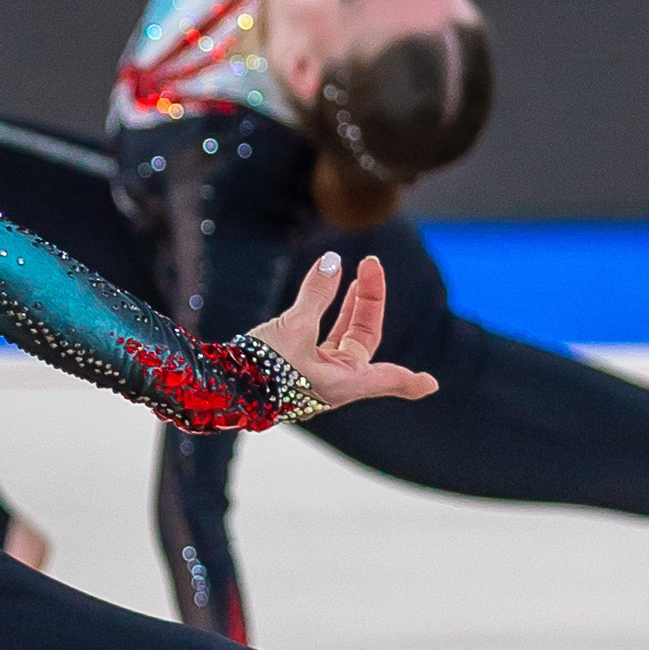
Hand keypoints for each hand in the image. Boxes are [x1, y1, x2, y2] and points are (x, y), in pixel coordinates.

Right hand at [247, 251, 435, 409]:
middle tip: (368, 265)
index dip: (408, 381)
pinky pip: (320, 340)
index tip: (429, 384)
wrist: (219, 388)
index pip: (386, 378)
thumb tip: (333, 261)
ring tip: (355, 277)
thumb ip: (316, 293)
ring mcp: (313, 376)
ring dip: (349, 307)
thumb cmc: (259, 369)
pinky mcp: (294, 369)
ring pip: (342, 339)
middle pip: (363, 341)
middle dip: (369, 304)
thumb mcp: (292, 326)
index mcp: (340, 383)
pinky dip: (324, 316)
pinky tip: (322, 292)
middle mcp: (332, 383)